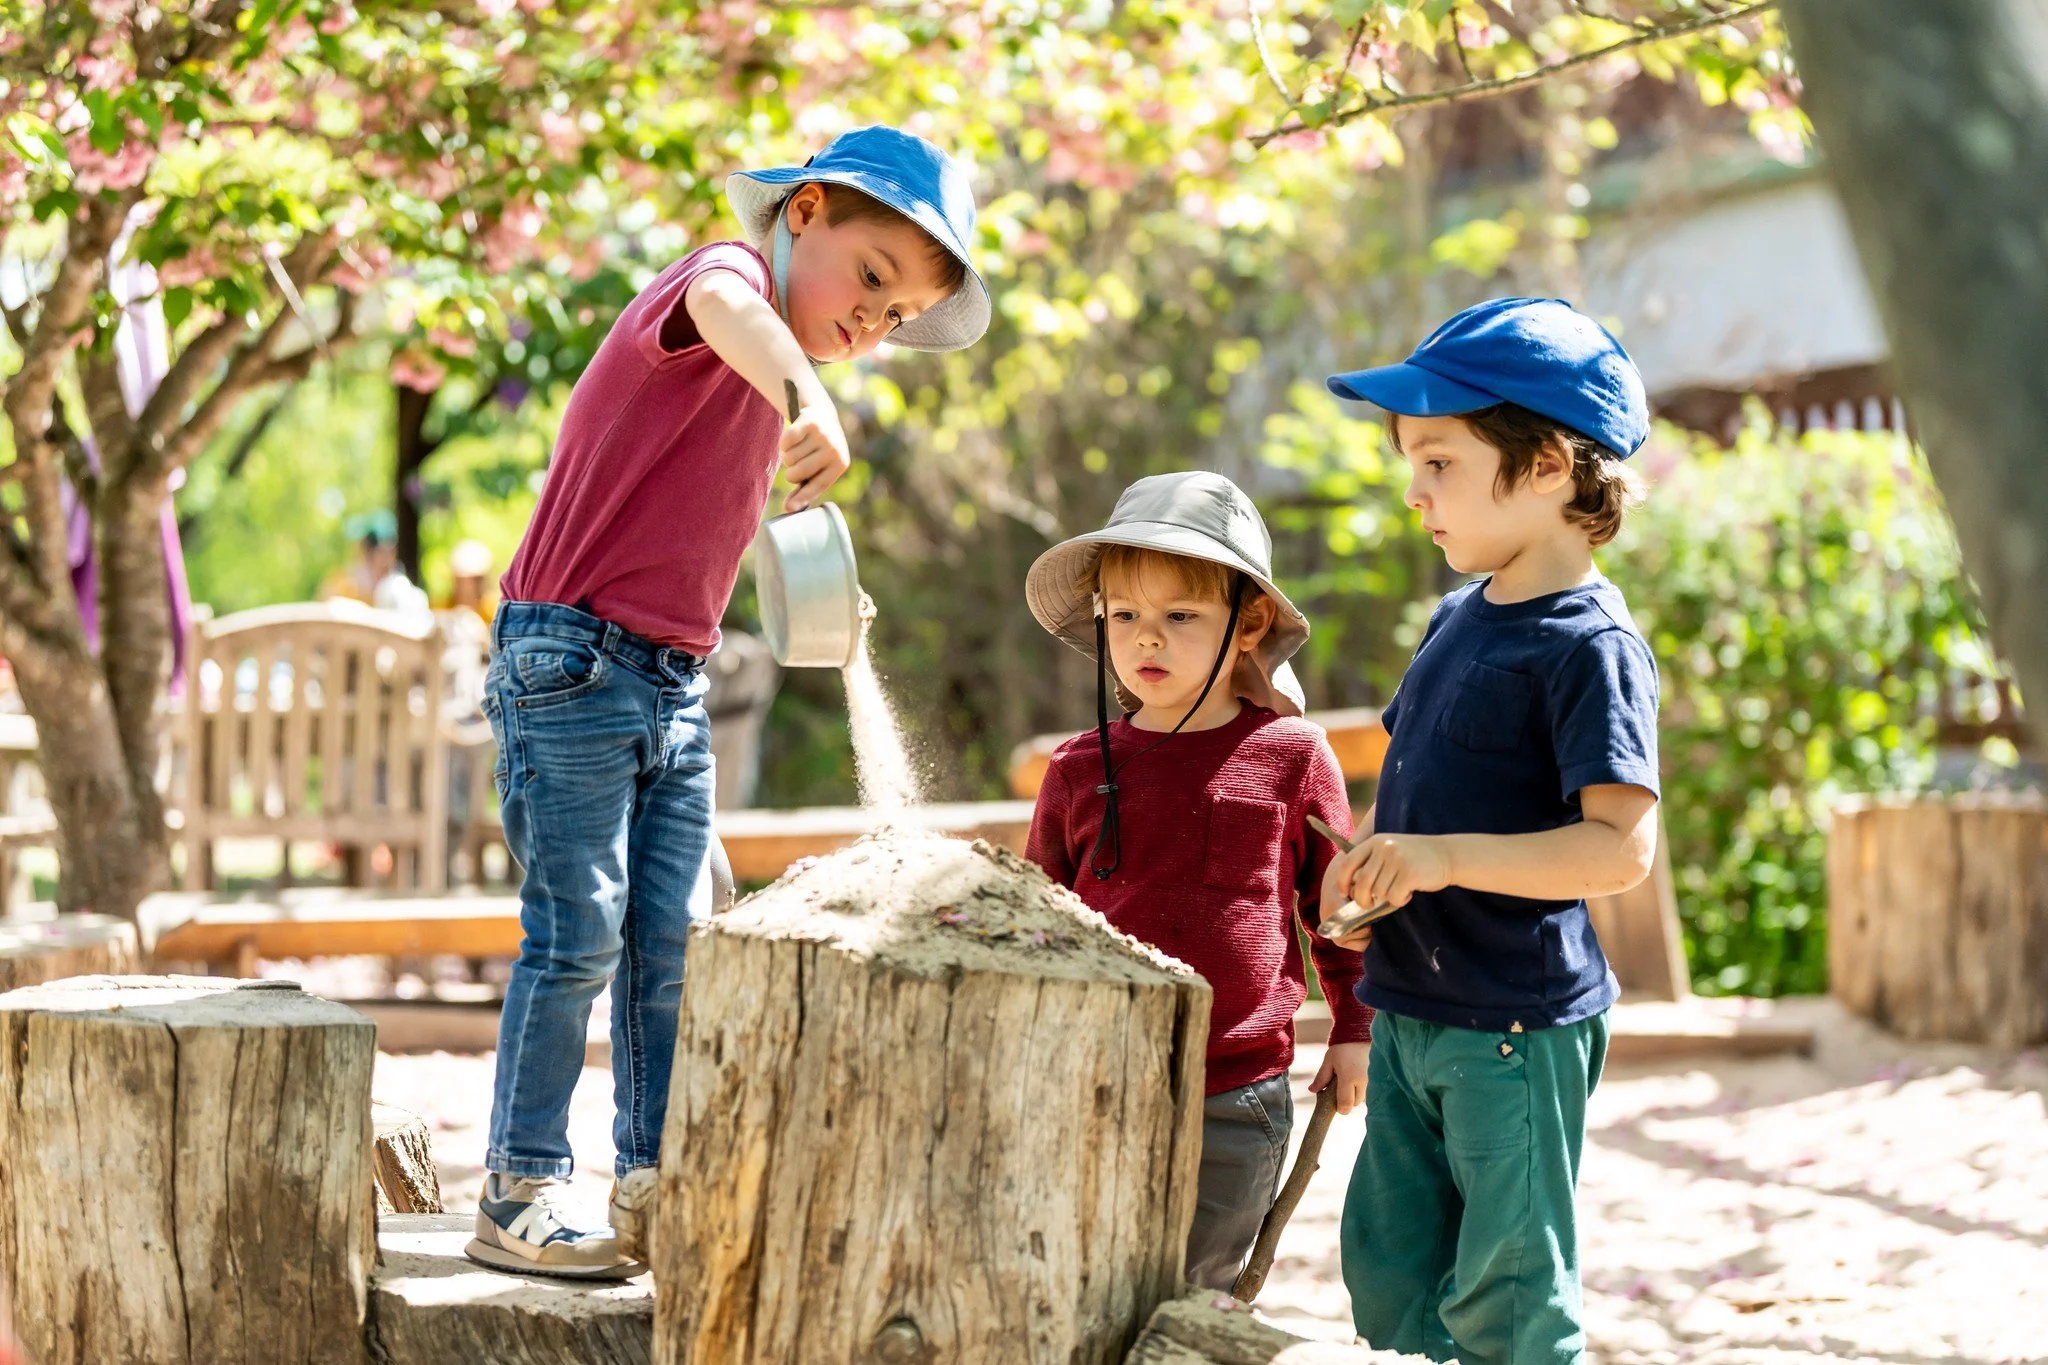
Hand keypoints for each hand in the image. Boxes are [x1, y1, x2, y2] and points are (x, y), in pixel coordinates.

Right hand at [779, 403, 850, 511]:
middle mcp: (834, 450)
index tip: (788, 508)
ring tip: (798, 448)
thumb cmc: (818, 451)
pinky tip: (794, 438)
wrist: (823, 415)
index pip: (817, 487)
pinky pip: (786, 441)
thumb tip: (788, 509)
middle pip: (797, 473)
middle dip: (790, 472)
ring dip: (788, 455)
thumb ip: (804, 490)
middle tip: (796, 464)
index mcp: (840, 465)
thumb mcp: (817, 470)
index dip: (801, 498)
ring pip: (789, 458)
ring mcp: (822, 435)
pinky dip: (784, 443)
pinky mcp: (809, 422)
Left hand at [1310, 1041, 1369, 1114]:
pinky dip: (1360, 1090)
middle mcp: (1363, 1082)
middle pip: (1354, 1104)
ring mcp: (1371, 1081)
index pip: (1345, 1104)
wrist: (1360, 1036)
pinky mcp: (1377, 1080)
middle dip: (1346, 1101)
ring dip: (1354, 1095)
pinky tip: (1355, 1079)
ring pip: (1361, 1099)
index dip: (1339, 1108)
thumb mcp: (1329, 1061)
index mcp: (1349, 1078)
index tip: (1334, 1104)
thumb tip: (1312, 1091)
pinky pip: (1367, 1092)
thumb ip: (1322, 1077)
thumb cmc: (1342, 1048)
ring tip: (1348, 1081)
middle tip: (1339, 1088)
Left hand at [1326, 832, 1451, 911]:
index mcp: (1375, 841)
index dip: (1342, 882)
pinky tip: (1409, 893)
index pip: (1348, 863)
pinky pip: (1394, 897)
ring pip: (1378, 893)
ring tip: (1400, 889)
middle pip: (1361, 883)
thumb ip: (1371, 863)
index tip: (1345, 893)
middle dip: (1362, 899)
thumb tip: (1350, 890)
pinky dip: (1400, 900)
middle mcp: (1384, 848)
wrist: (1447, 854)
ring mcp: (1397, 860)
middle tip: (1369, 904)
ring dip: (1388, 898)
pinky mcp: (1409, 873)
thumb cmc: (1415, 858)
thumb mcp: (1390, 850)